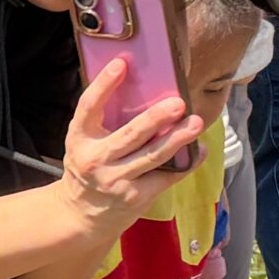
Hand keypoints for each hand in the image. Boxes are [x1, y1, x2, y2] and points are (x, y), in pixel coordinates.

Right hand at [60, 65, 205, 231]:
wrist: (80, 215)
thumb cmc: (88, 169)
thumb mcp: (83, 143)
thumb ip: (103, 121)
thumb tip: (140, 87)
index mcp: (79, 139)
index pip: (88, 107)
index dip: (104, 85)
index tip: (121, 64)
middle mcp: (96, 159)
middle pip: (130, 135)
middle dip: (156, 118)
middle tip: (178, 103)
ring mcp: (116, 180)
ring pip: (152, 156)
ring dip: (177, 139)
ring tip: (196, 123)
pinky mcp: (136, 197)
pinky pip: (165, 177)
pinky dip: (186, 164)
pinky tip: (199, 150)